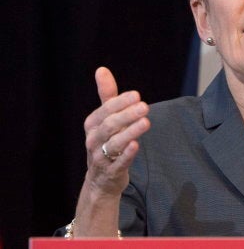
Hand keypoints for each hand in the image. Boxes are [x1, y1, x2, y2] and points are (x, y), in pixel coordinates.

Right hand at [83, 67, 150, 196]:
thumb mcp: (105, 118)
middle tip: (144, 106)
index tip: (137, 95)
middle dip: (127, 115)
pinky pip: (118, 163)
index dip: (120, 102)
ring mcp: (100, 157)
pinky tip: (136, 145)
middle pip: (110, 125)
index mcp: (93, 124)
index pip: (105, 110)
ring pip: (114, 143)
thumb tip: (101, 69)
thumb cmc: (106, 141)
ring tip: (146, 122)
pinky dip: (127, 154)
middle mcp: (93, 139)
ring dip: (130, 132)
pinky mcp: (111, 172)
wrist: (101, 179)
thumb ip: (107, 95)